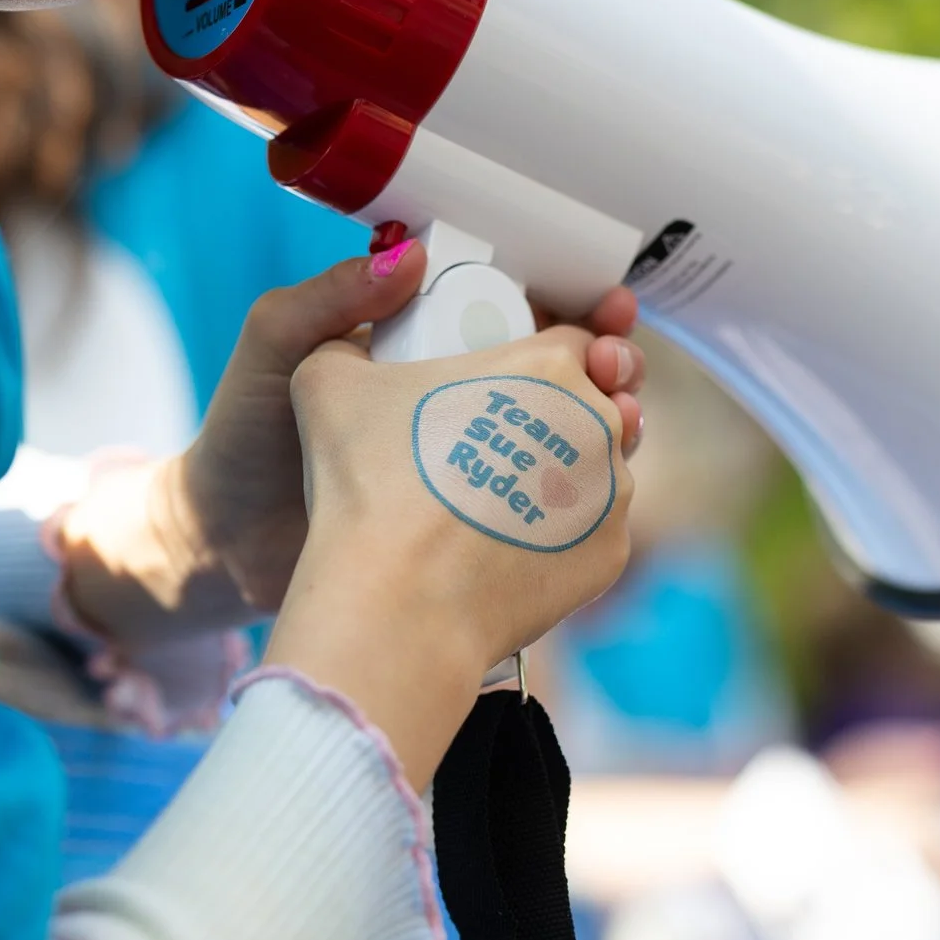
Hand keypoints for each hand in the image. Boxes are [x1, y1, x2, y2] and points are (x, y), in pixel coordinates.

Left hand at [57, 239, 646, 646]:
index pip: (512, 311)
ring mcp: (468, 466)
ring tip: (623, 419)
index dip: (569, 304)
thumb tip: (410, 255)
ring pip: (564, 435)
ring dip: (607, 422)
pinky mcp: (471, 526)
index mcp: (420, 347)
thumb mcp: (277, 349)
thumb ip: (330, 300)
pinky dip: (584, 489)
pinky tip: (604, 482)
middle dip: (606, 362)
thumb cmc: (241, 439)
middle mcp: (456, 401)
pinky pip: (542, 501)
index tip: (605, 303)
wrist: (222, 546)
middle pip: (558, 374)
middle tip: (618, 365)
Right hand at [264, 324, 636, 784]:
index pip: (575, 334)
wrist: (398, 606)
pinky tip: (504, 545)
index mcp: (549, 364)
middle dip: (559, 409)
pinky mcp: (609, 554)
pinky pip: (590, 530)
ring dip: (563, 470)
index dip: (542, 345)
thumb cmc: (368, 487)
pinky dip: (558, 534)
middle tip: (498, 433)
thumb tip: (355, 344)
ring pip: (598, 466)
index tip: (506, 372)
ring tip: (492, 494)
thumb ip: (347, 341)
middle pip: (594, 399)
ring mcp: (613, 493)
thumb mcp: (326, 382)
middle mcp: (599, 422)